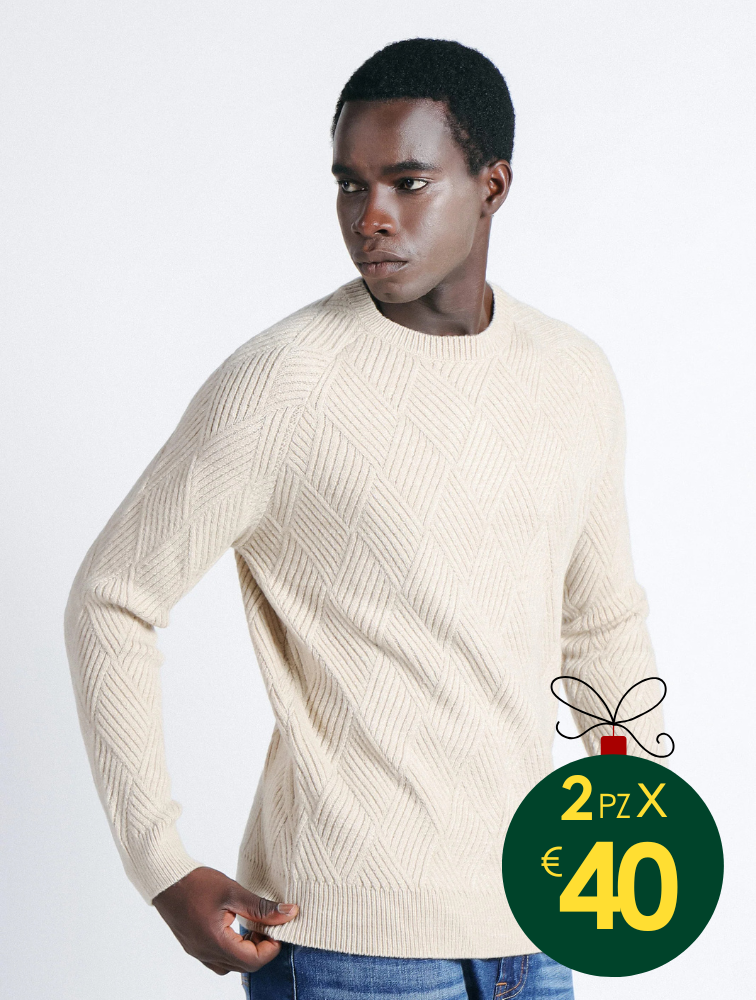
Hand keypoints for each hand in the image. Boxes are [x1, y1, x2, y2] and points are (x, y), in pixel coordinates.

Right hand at [152, 866, 299, 975]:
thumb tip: (289, 913)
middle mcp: (205, 953)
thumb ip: (261, 907)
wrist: (165, 879)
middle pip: (242, 966)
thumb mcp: (233, 891)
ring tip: (253, 926)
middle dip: (260, 949)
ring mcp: (197, 951)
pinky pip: (217, 958)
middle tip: (268, 926)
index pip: (252, 961)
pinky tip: (236, 929)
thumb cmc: (196, 883)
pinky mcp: (193, 945)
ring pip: (229, 964)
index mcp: (215, 943)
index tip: (278, 930)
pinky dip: (232, 948)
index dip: (270, 949)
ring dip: (246, 951)